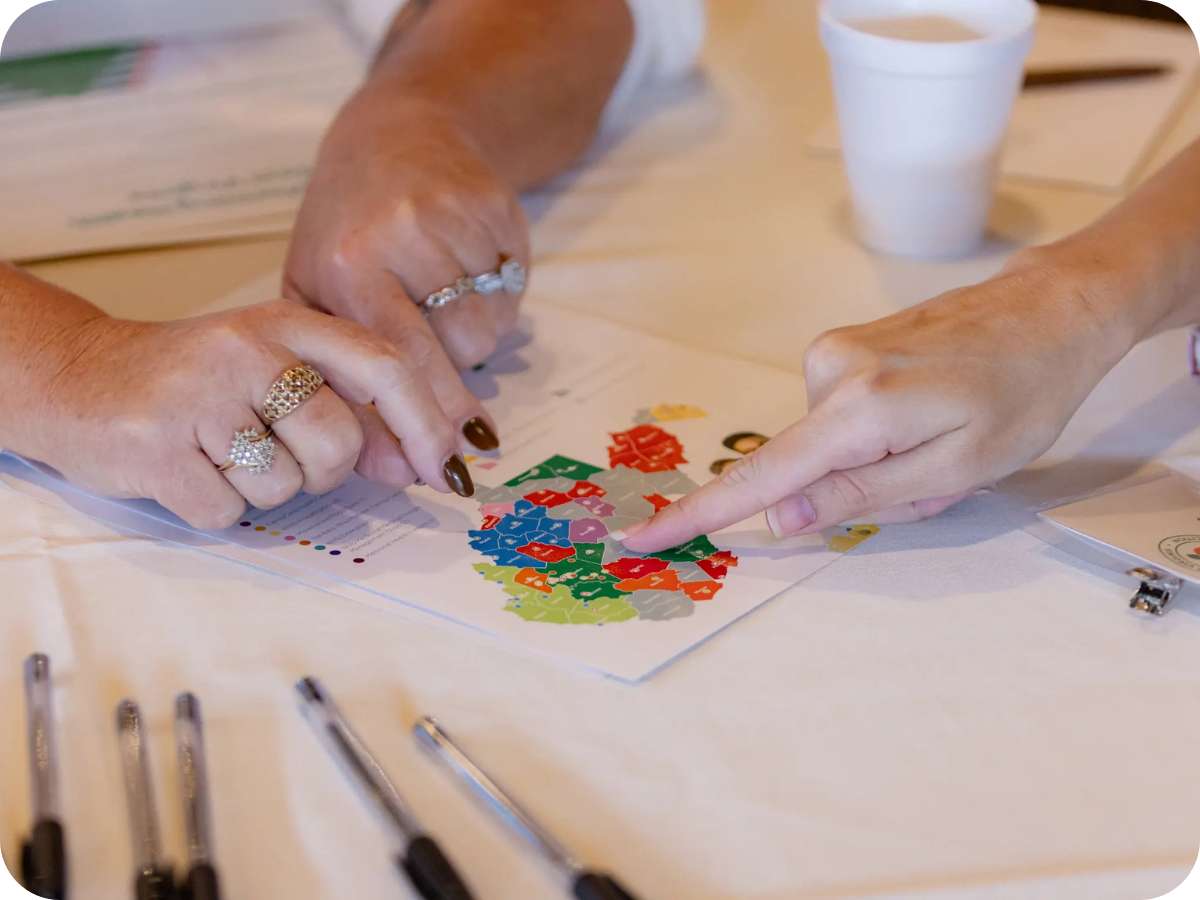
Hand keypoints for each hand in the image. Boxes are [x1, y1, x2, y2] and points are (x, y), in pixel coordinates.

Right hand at [30, 299, 475, 529]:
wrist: (81, 378)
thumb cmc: (200, 383)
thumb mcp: (275, 370)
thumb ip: (348, 407)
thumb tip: (422, 464)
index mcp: (287, 321)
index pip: (384, 364)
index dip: (427, 421)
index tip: (451, 467)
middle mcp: (247, 347)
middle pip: (338, 440)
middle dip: (325, 468)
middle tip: (281, 452)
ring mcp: (199, 395)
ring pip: (285, 484)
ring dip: (263, 487)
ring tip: (221, 450)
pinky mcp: (157, 447)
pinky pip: (228, 510)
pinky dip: (216, 505)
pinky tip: (187, 468)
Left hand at [284, 89, 529, 455]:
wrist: (397, 135)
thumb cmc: (347, 232)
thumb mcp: (319, 296)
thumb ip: (347, 386)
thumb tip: (396, 472)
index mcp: (345, 265)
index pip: (392, 364)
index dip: (421, 425)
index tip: (443, 472)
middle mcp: (396, 238)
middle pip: (448, 351)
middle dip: (460, 408)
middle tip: (475, 443)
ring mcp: (451, 218)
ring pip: (487, 327)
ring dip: (474, 343)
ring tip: (444, 316)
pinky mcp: (496, 208)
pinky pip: (511, 292)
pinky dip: (495, 302)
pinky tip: (467, 278)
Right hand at [617, 250, 1138, 553]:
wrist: (1049, 310)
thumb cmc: (1021, 393)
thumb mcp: (954, 469)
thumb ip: (858, 496)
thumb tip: (775, 517)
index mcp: (858, 409)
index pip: (762, 477)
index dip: (700, 512)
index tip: (641, 535)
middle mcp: (829, 371)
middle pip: (806, 470)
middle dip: (860, 491)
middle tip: (939, 474)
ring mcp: (833, 353)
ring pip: (827, 447)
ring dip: (875, 463)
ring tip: (942, 437)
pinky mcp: (843, 347)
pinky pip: (838, 418)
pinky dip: (875, 435)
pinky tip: (929, 413)